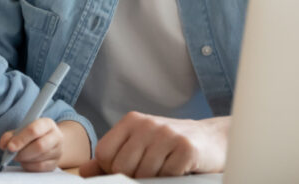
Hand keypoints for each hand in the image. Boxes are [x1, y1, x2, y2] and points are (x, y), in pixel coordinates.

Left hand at [0, 117, 62, 171]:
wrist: (47, 143)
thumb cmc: (32, 135)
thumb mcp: (21, 130)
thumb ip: (10, 136)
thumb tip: (4, 145)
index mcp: (47, 123)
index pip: (35, 130)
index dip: (21, 139)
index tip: (10, 147)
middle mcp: (56, 136)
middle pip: (40, 146)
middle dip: (23, 152)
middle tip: (12, 154)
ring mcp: (57, 150)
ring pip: (39, 158)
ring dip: (24, 159)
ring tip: (19, 156)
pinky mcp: (55, 163)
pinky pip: (40, 167)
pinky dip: (28, 165)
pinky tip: (25, 161)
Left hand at [78, 112, 229, 177]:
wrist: (213, 141)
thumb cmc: (171, 145)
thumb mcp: (140, 145)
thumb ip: (113, 157)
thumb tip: (85, 171)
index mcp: (131, 121)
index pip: (105, 155)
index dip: (114, 170)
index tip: (131, 169)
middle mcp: (148, 124)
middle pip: (122, 167)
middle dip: (134, 177)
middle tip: (151, 171)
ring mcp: (167, 134)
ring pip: (144, 174)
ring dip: (155, 179)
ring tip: (165, 169)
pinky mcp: (186, 149)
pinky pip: (166, 176)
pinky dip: (171, 178)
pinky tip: (178, 169)